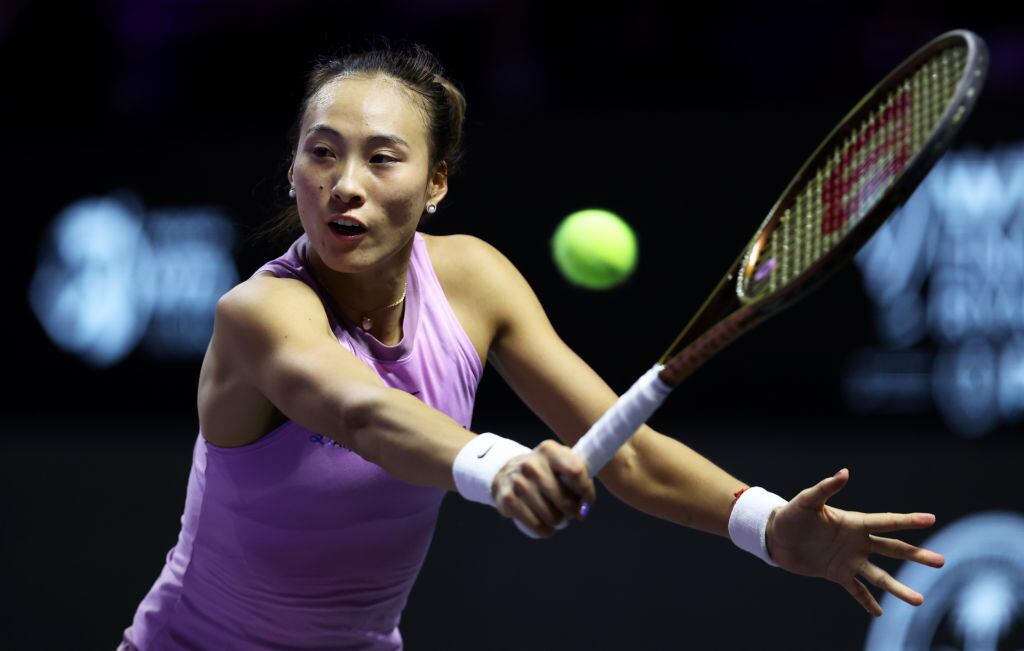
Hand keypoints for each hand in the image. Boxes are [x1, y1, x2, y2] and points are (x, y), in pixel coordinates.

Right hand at [492, 440, 595, 537]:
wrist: (507, 473)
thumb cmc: (544, 471)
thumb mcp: (560, 462)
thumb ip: (577, 477)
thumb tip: (584, 508)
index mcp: (549, 450)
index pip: (576, 471)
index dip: (586, 491)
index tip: (587, 501)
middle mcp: (531, 464)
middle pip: (564, 500)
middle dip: (573, 511)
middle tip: (571, 512)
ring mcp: (518, 482)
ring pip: (552, 517)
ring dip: (559, 522)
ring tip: (556, 516)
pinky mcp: (508, 500)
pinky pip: (537, 526)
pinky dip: (545, 530)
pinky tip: (544, 525)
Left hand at [765, 468, 944, 616]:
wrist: (775, 536)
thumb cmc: (790, 515)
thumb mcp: (807, 501)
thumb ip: (826, 488)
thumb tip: (844, 472)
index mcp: (854, 523)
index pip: (886, 521)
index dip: (908, 520)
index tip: (931, 518)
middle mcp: (857, 542)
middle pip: (893, 549)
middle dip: (916, 556)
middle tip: (941, 562)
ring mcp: (849, 560)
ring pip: (880, 576)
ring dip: (899, 588)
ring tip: (919, 600)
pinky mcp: (837, 575)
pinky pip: (856, 590)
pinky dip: (867, 602)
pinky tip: (879, 613)